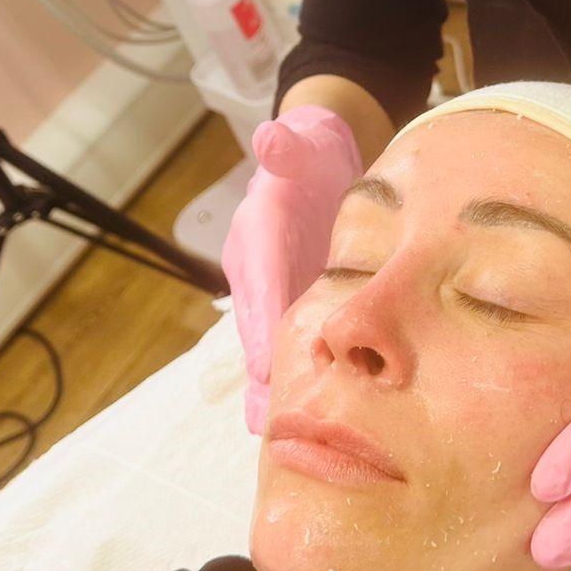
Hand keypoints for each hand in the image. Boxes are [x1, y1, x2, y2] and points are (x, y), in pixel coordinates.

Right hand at [223, 106, 362, 434]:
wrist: (313, 165)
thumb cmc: (304, 157)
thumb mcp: (297, 146)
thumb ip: (284, 147)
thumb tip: (271, 135)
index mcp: (258, 236)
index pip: (260, 280)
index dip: (262, 320)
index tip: (262, 364)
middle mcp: (259, 272)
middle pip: (257, 328)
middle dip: (260, 374)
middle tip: (266, 422)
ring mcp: (276, 294)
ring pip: (271, 347)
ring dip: (274, 388)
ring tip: (278, 435)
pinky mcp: (297, 307)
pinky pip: (291, 347)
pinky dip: (295, 379)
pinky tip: (306, 418)